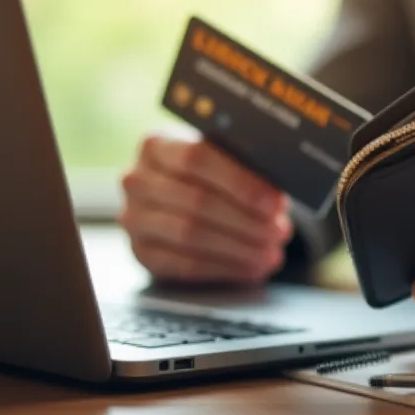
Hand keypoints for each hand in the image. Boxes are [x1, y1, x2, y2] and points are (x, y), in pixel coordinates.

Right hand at [119, 135, 292, 283]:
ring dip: (239, 248)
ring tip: (272, 254)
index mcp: (157, 145)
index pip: (198, 159)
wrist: (175, 193)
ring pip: (190, 235)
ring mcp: (134, 218)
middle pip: (196, 201)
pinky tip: (251, 269)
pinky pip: (185, 265)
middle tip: (280, 232)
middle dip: (246, 221)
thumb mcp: (221, 158)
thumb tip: (277, 192)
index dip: (240, 184)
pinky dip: (224, 268)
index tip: (274, 203)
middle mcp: (137, 180)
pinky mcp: (142, 252)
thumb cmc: (208, 173)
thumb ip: (244, 166)